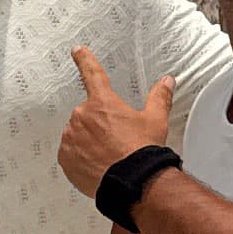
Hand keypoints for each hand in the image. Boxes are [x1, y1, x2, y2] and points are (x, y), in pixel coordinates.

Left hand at [59, 47, 171, 198]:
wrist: (133, 182)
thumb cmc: (142, 152)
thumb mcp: (155, 120)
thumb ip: (159, 97)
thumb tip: (166, 83)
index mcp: (102, 102)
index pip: (92, 73)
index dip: (85, 60)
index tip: (78, 51)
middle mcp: (82, 116)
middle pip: (88, 114)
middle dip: (99, 124)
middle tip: (116, 139)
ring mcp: (71, 138)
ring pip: (77, 134)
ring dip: (89, 141)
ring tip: (109, 155)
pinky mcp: (66, 158)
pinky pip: (70, 153)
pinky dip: (81, 158)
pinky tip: (98, 164)